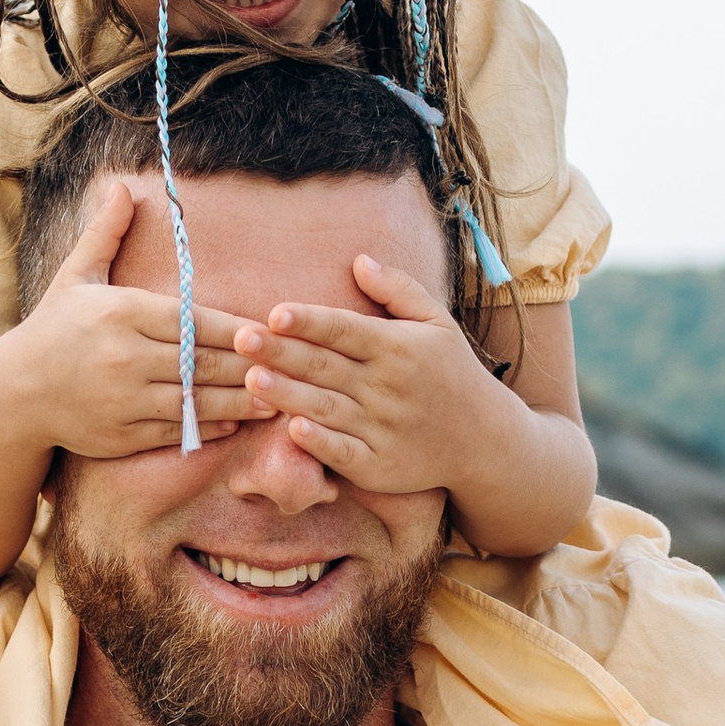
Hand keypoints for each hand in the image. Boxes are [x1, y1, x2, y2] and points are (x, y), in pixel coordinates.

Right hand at [0, 176, 274, 461]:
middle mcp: (126, 357)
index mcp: (121, 313)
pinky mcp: (123, 434)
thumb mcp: (76, 277)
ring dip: (240, 400)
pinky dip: (210, 426)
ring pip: (197, 401)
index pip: (194, 321)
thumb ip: (106, 234)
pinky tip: (237, 421)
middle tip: (289, 366)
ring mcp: (125, 399)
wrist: (15, 392)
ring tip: (276, 397)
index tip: (268, 330)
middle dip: (249, 365)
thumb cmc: (53, 329)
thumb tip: (122, 187)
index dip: (236, 329)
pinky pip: (178, 430)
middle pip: (204, 362)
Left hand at [236, 253, 514, 494]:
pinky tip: (291, 429)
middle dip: (282, 352)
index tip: (275, 312)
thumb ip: (398, 290)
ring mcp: (383, 429)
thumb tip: (358, 260)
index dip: (309, 321)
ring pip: (326, 408)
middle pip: (326, 366)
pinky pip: (343, 453)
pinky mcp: (379, 466)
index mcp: (398, 347)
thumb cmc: (452, 374)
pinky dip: (319, 442)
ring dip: (288, 394)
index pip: (345, 329)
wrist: (484, 440)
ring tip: (251, 378)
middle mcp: (389, 387)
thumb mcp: (437, 323)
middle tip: (240, 338)